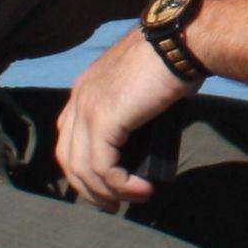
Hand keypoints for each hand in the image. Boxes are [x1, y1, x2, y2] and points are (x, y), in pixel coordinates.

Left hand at [55, 26, 192, 205]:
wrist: (178, 42)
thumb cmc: (171, 60)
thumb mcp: (141, 91)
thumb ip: (130, 115)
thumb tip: (140, 146)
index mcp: (84, 90)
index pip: (69, 139)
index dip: (84, 169)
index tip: (106, 187)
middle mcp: (78, 99)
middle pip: (69, 159)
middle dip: (89, 189)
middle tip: (112, 205)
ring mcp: (87, 109)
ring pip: (83, 169)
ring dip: (107, 193)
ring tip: (132, 200)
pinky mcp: (103, 120)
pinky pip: (102, 167)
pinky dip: (121, 185)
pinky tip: (140, 190)